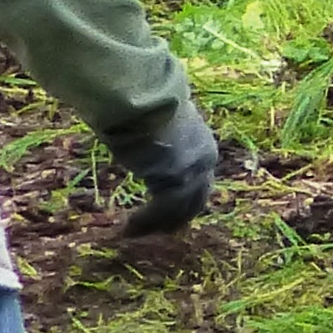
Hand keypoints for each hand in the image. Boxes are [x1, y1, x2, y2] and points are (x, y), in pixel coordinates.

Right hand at [109, 94, 219, 237]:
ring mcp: (193, 173)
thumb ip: (163, 140)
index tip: (168, 212)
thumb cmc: (147, 103)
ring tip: (133, 233)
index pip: (200, 181)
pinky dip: (144, 222)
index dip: (184, 200)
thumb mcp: (161, 125)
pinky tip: (128, 228)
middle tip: (156, 230)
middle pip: (194, 200)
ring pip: (177, 210)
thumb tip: (150, 145)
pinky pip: (160, 210)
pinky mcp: (175, 182)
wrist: (147, 99)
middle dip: (176, 218)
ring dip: (155, 224)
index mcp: (204, 145)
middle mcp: (204, 161)